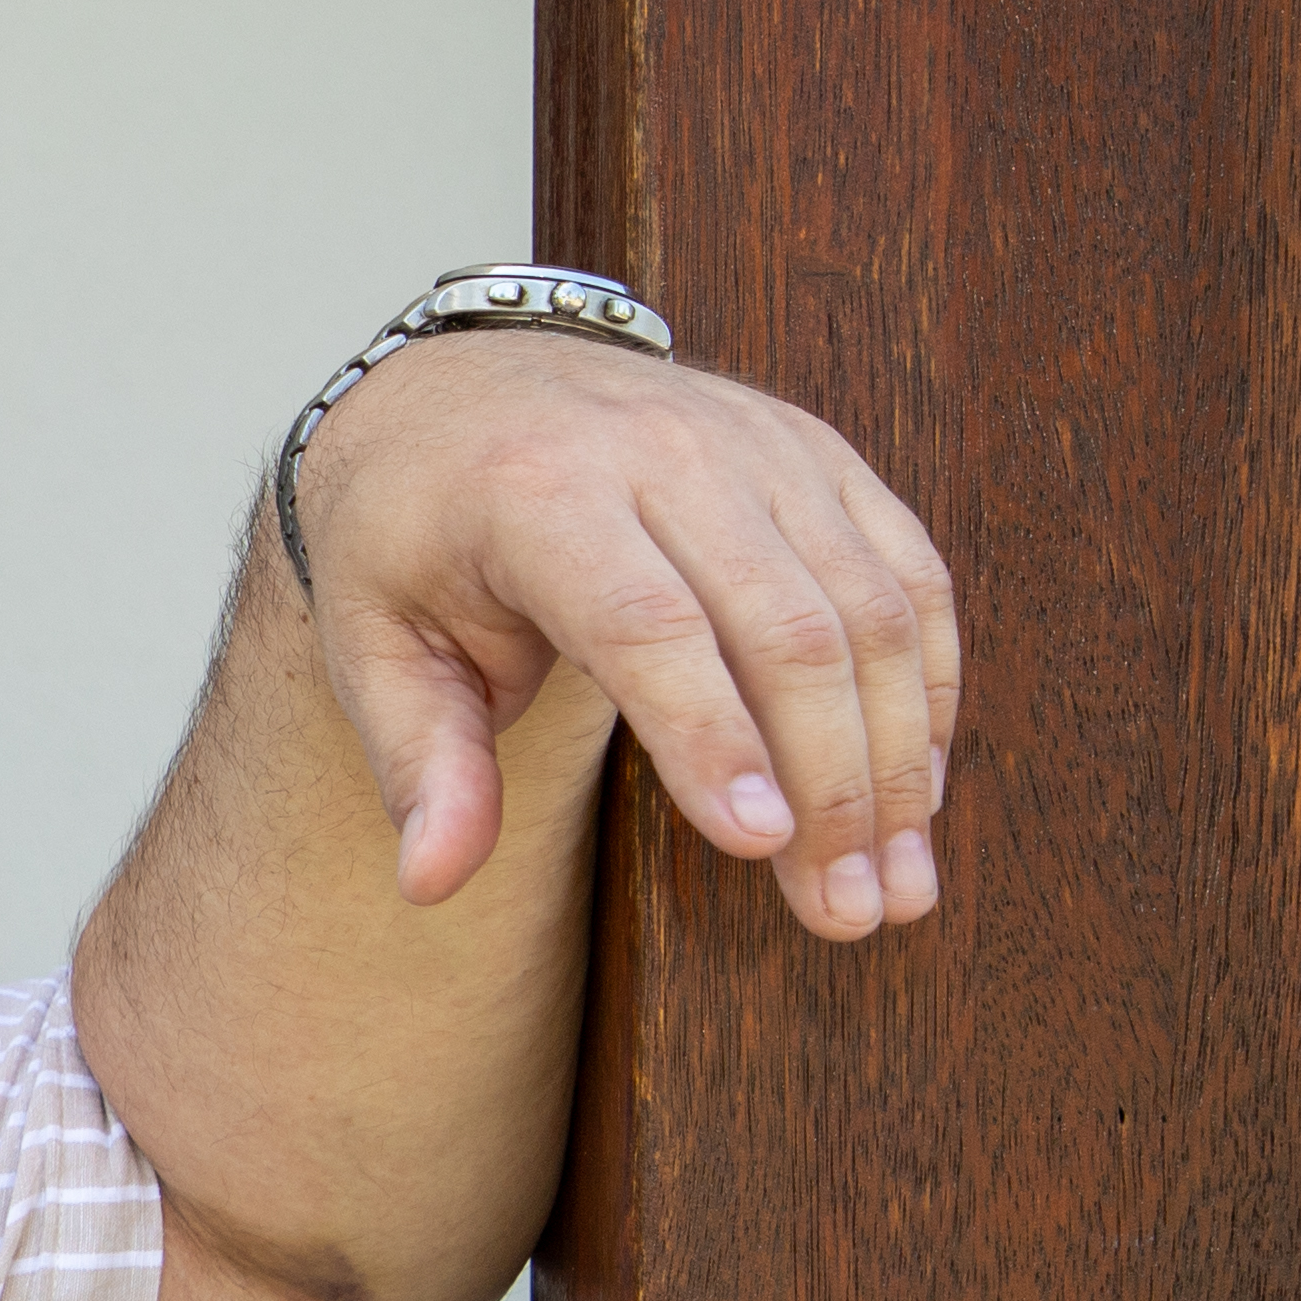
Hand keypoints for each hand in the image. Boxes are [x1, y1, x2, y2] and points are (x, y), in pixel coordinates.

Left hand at [288, 328, 963, 941]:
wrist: (461, 387)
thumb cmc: (412, 532)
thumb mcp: (373, 642)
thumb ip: (420, 762)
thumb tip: (430, 883)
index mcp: (538, 492)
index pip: (646, 624)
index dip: (710, 736)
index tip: (759, 845)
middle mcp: (663, 450)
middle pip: (783, 627)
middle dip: (828, 782)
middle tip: (845, 913)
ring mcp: (758, 443)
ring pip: (869, 607)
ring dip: (895, 758)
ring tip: (894, 887)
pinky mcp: (818, 453)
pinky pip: (906, 572)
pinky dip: (927, 686)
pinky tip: (915, 792)